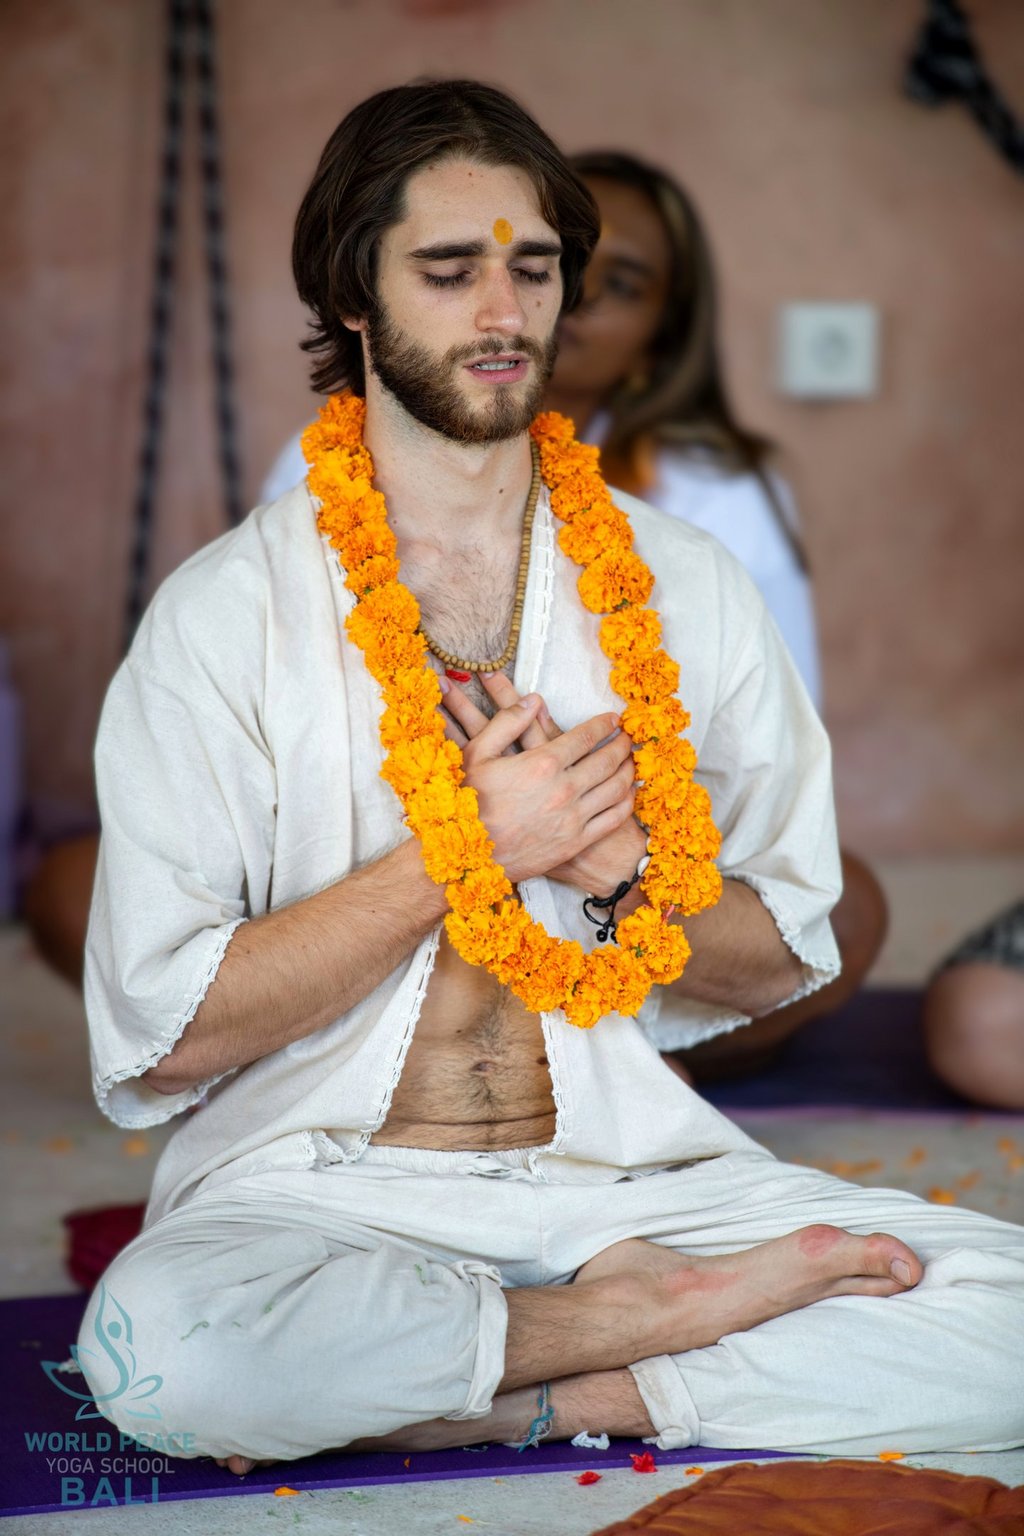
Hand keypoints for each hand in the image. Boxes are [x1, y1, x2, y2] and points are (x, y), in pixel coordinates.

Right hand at [440, 672, 645, 893]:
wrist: (467, 856)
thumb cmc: (468, 802)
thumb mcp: (477, 754)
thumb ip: (507, 722)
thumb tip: (533, 699)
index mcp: (542, 763)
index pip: (586, 737)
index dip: (604, 725)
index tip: (614, 720)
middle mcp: (564, 789)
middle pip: (608, 760)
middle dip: (622, 745)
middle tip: (628, 737)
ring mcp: (573, 818)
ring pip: (616, 788)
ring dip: (629, 770)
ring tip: (632, 761)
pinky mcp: (576, 842)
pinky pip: (612, 818)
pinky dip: (627, 802)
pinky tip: (628, 794)